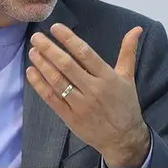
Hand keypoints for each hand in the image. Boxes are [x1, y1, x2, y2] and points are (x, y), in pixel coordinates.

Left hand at [26, 23, 149, 167]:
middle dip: (49, 49)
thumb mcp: (128, 77)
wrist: (124, 139)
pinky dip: (39, 84)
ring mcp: (80, 104)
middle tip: (36, 37)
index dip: (68, 39)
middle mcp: (93, 90)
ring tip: (32, 51)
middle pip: (67, 65)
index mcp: (107, 77)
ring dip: (42, 64)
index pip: (85, 53)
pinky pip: (51, 98)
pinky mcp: (70, 117)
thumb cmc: (125, 104)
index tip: (55, 27)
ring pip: (57, 81)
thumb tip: (136, 29)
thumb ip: (128, 51)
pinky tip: (31, 72)